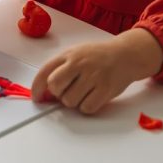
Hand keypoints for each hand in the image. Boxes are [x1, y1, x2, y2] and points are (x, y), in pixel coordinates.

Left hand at [31, 28, 162, 114]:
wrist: (126, 55)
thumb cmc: (98, 57)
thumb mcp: (77, 54)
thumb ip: (60, 69)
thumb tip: (45, 92)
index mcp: (69, 54)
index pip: (45, 72)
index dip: (37, 88)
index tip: (37, 97)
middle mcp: (79, 63)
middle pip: (55, 87)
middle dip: (58, 94)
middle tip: (66, 92)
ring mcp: (93, 76)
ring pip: (70, 101)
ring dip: (74, 101)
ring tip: (84, 91)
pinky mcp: (105, 89)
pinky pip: (86, 107)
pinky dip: (87, 107)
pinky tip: (93, 97)